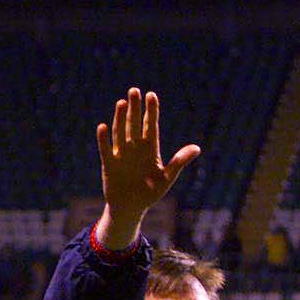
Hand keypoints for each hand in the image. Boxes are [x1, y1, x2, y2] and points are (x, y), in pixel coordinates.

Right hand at [94, 88, 199, 249]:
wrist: (130, 208)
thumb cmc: (150, 193)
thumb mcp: (167, 178)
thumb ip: (179, 162)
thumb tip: (197, 148)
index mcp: (150, 149)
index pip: (150, 125)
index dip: (151, 110)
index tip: (151, 95)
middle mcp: (134, 148)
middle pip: (134, 123)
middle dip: (134, 108)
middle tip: (134, 91)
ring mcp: (121, 155)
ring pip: (120, 132)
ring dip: (120, 119)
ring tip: (121, 103)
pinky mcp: (108, 164)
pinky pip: (106, 149)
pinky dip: (103, 139)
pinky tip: (102, 126)